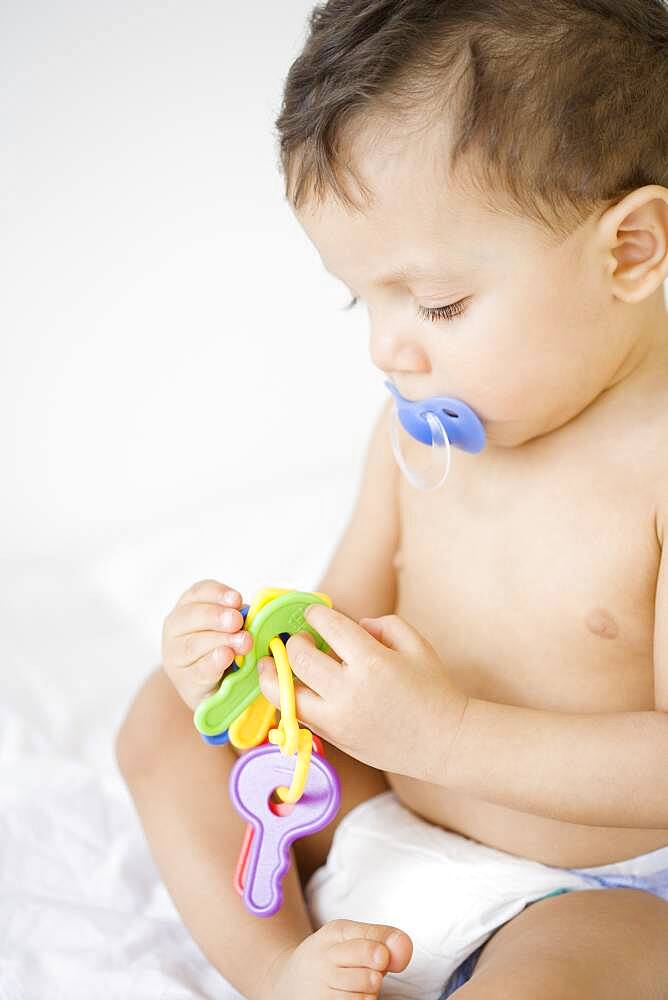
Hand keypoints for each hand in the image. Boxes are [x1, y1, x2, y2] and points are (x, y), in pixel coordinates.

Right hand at [162, 578, 252, 709]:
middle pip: (192, 616)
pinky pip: (198, 670)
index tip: (236, 599)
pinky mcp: (186, 681)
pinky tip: (226, 656)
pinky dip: (213, 662)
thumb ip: (237, 617)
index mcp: (188, 606)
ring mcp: (176, 656)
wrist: (211, 686)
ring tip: (242, 641)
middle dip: (217, 616)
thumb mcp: (227, 627)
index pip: (198, 592)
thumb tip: (256, 611)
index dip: (218, 593)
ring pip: (194, 644)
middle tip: (237, 621)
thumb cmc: (221, 647)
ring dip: (220, 640)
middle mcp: (176, 628)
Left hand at [257, 604, 468, 780]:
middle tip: (298, 638)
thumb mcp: (417, 645)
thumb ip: (384, 624)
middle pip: (299, 658)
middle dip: (293, 642)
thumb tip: (355, 625)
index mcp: (372, 662)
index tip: (313, 612)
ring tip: (271, 662)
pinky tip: (288, 686)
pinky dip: (287, 698)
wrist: (445, 743)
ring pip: (285, 694)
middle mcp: (350, 691)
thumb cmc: (434, 690)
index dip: (315, 614)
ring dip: (274, 674)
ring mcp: (339, 719)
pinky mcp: (335, 739)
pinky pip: (298, 716)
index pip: (328, 627)